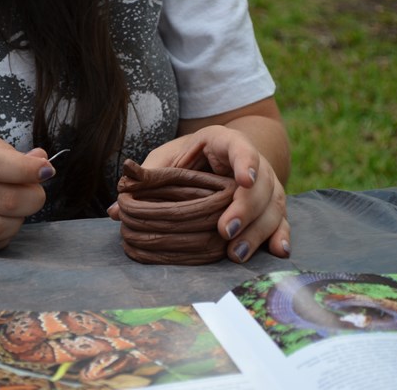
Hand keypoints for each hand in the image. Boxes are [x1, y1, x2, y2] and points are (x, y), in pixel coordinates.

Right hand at [0, 130, 53, 252]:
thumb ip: (10, 154)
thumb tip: (42, 162)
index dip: (26, 170)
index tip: (46, 171)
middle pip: (3, 200)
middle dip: (32, 199)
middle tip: (35, 194)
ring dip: (18, 221)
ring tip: (17, 210)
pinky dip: (2, 236)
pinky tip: (0, 222)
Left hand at [109, 125, 290, 262]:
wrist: (218, 160)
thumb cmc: (187, 160)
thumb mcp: (166, 161)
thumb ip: (146, 180)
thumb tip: (115, 209)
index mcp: (224, 143)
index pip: (240, 147)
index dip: (245, 162)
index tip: (243, 180)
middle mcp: (251, 164)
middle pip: (261, 184)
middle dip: (244, 209)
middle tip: (224, 230)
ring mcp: (265, 187)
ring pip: (273, 205)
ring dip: (257, 230)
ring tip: (235, 252)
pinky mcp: (271, 208)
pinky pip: (282, 221)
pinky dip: (281, 236)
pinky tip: (278, 251)